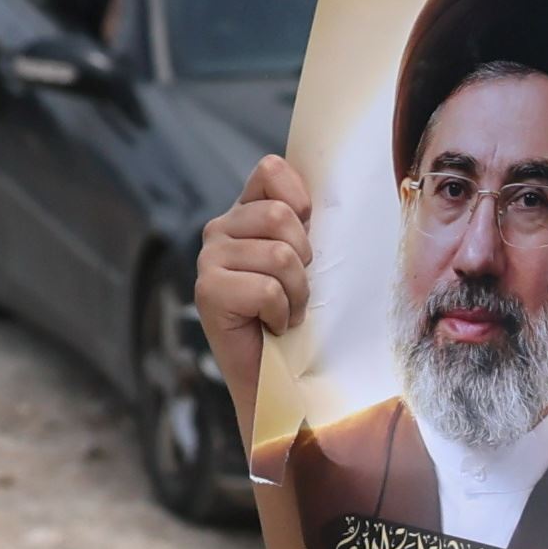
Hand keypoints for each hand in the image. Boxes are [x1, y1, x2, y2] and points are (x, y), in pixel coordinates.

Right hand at [194, 153, 314, 423]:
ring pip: (279, 255)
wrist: (283, 377)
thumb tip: (340, 191)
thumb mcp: (314, 261)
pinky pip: (266, 287)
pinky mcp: (207, 290)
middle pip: (279, 215)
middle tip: (297, 289)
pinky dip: (280, 312)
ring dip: (296, 292)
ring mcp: (209, 259)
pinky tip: (270, 325)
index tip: (309, 234)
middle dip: (304, 260)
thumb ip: (311, 223)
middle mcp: (221, 229)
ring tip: (286, 311)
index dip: (300, 199)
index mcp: (247, 213)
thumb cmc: (305, 319)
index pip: (271, 170)